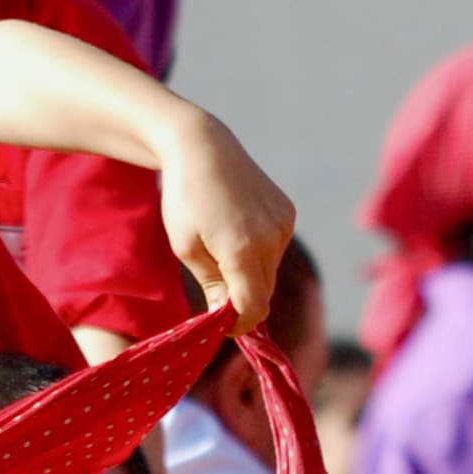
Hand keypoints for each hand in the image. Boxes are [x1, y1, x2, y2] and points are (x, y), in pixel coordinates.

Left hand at [153, 111, 295, 326]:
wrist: (203, 147)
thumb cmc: (184, 198)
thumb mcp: (187, 248)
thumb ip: (212, 285)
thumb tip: (228, 317)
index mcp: (242, 249)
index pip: (252, 307)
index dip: (238, 324)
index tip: (221, 326)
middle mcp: (271, 238)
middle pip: (263, 293)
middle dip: (242, 302)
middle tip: (216, 294)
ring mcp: (284, 224)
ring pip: (270, 272)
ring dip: (250, 277)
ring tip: (221, 253)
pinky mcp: (288, 213)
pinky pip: (275, 249)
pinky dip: (259, 255)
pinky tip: (237, 233)